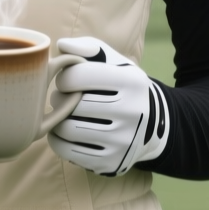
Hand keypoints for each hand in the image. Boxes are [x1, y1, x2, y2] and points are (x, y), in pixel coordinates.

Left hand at [47, 36, 168, 174]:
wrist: (152, 126)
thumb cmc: (122, 88)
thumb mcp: (114, 62)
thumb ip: (88, 48)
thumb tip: (62, 46)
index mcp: (132, 82)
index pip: (79, 75)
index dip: (65, 77)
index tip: (67, 81)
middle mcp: (132, 112)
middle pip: (72, 104)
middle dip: (59, 99)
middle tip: (60, 99)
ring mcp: (123, 141)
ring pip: (67, 129)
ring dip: (56, 120)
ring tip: (61, 114)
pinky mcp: (111, 162)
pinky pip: (67, 151)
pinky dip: (57, 140)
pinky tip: (63, 132)